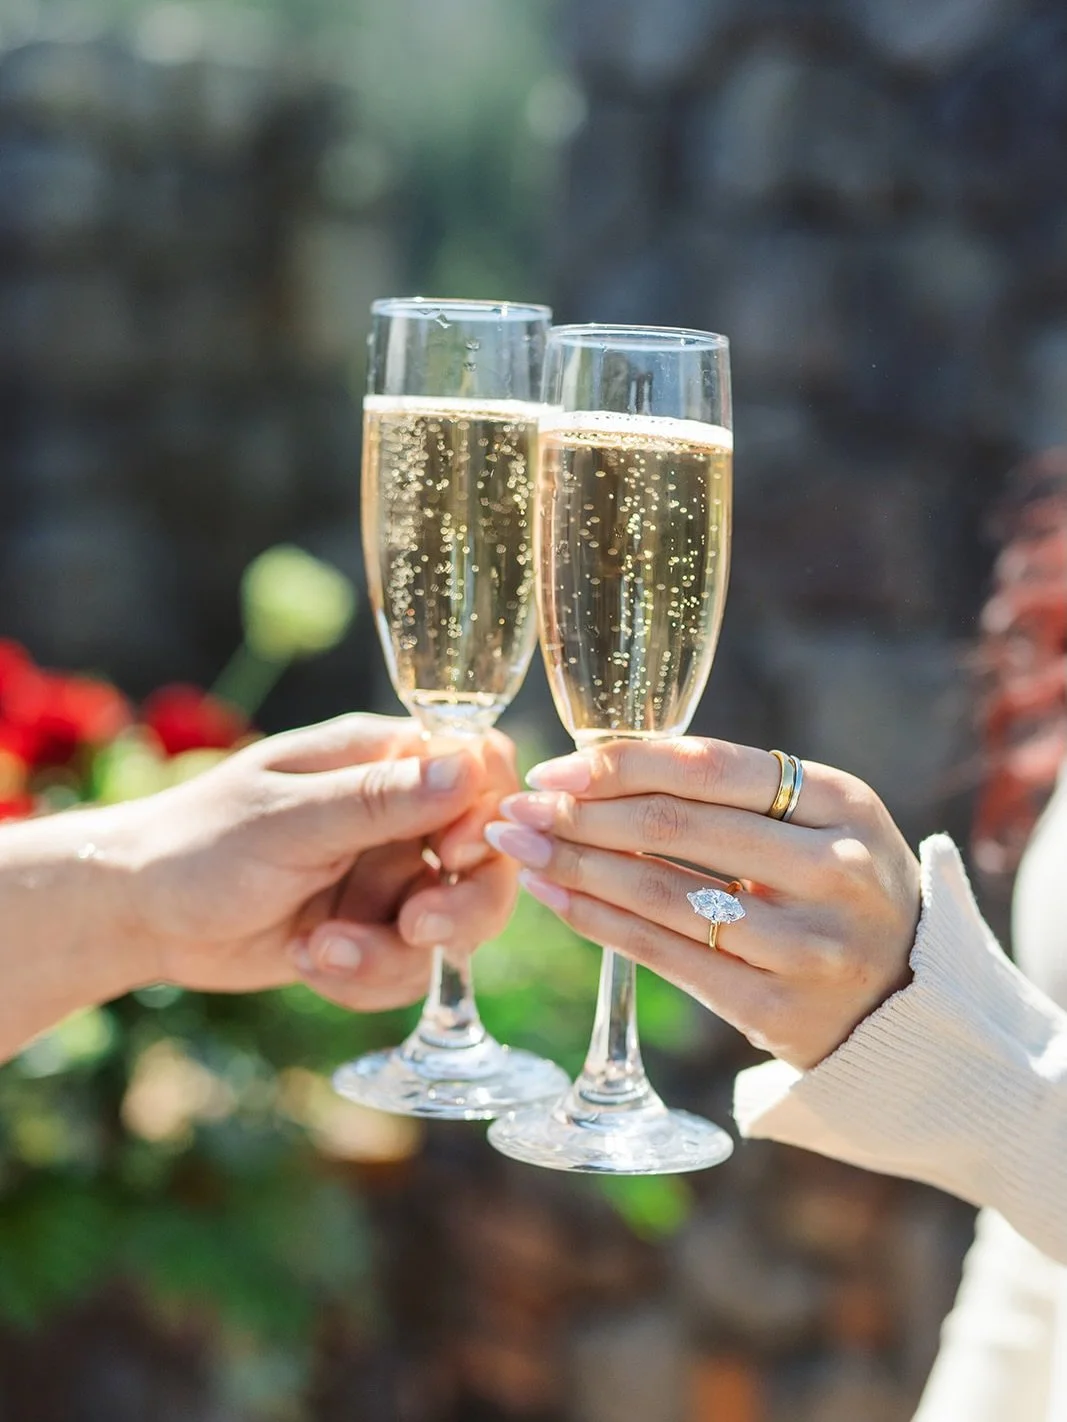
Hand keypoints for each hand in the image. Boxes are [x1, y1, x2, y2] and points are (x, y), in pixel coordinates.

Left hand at [111, 714, 518, 1010]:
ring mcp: (388, 879)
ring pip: (451, 926)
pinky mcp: (372, 934)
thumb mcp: (289, 820)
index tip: (457, 853)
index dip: (487, 813)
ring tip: (319, 950)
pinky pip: (408, 969)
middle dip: (460, 906)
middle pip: (487, 860)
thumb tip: (471, 767)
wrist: (141, 916)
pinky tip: (307, 961)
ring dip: (390, 953)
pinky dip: (362, 978)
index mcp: (382, 759)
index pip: (480, 767)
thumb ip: (378, 800)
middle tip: (415, 928)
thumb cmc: (202, 844)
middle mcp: (399, 817)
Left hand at [484, 738, 919, 1069]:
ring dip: (575, 864)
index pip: (711, 768)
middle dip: (582, 813)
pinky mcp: (775, 1010)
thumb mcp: (820, 822)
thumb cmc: (836, 887)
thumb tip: (600, 767)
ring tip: (520, 845)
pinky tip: (554, 894)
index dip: (622, 763)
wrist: (905, 1000)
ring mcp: (807, 946)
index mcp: (843, 803)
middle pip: (679, 828)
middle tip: (518, 806)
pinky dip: (598, 921)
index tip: (554, 768)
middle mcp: (832, 870)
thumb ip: (735, 794)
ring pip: (663, 895)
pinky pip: (665, 956)